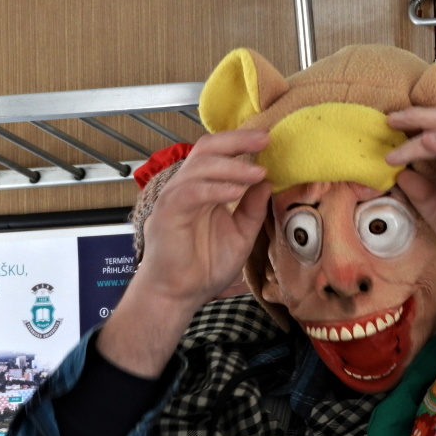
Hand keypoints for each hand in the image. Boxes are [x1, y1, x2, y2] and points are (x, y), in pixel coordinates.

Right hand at [134, 129, 270, 306]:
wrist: (180, 295)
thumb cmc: (205, 267)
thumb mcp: (241, 234)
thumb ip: (252, 208)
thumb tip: (267, 181)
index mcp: (204, 188)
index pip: (218, 153)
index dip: (241, 142)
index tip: (268, 139)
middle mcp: (187, 187)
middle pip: (206, 149)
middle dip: (236, 141)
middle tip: (264, 140)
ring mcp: (175, 198)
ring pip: (200, 167)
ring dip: (231, 167)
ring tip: (257, 173)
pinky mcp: (167, 214)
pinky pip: (191, 192)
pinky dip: (214, 188)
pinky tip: (236, 192)